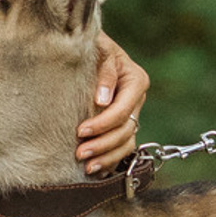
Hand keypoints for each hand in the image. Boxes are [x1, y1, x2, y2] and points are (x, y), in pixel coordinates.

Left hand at [76, 34, 149, 172]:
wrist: (86, 48)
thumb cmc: (90, 45)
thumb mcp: (97, 48)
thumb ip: (103, 70)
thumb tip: (102, 99)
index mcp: (135, 80)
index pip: (123, 109)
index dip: (104, 123)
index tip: (81, 131)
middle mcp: (136, 99)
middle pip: (125, 129)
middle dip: (103, 144)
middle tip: (79, 153)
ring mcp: (132, 113)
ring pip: (126, 142)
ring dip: (108, 156)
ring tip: (87, 167)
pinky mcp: (122, 124)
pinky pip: (123, 148)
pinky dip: (111, 160)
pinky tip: (96, 170)